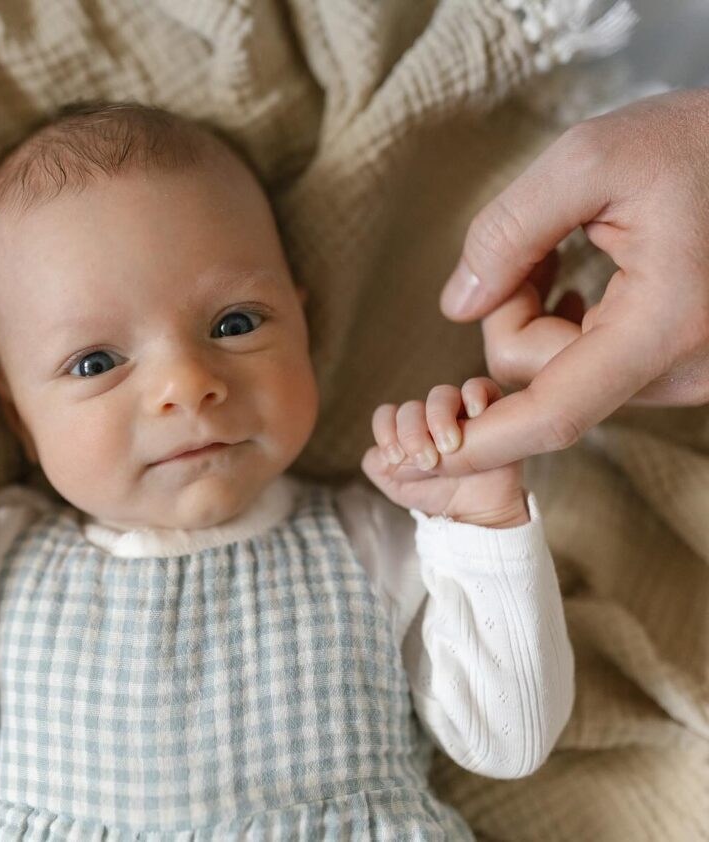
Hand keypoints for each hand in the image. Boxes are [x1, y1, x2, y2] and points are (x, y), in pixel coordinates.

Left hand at [362, 377, 527, 527]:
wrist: (479, 512)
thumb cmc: (439, 496)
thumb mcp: (399, 488)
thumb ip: (379, 467)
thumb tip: (378, 450)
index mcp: (406, 430)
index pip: (387, 416)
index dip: (385, 432)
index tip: (394, 457)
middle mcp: (429, 417)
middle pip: (411, 408)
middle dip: (412, 435)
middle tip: (427, 461)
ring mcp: (458, 411)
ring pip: (441, 395)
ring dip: (439, 418)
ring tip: (449, 447)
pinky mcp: (488, 410)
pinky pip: (479, 387)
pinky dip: (474, 394)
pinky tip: (475, 413)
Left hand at [438, 88, 708, 471]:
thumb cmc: (695, 141)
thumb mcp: (590, 159)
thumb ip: (508, 231)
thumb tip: (456, 306)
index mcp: (665, 327)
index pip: (551, 416)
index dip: (477, 443)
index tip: (414, 463)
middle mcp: (682, 371)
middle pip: (538, 379)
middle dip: (508, 317)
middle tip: (530, 250)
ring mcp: (685, 374)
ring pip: (559, 372)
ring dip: (536, 317)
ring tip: (559, 253)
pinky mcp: (677, 364)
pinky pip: (588, 364)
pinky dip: (563, 325)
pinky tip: (575, 277)